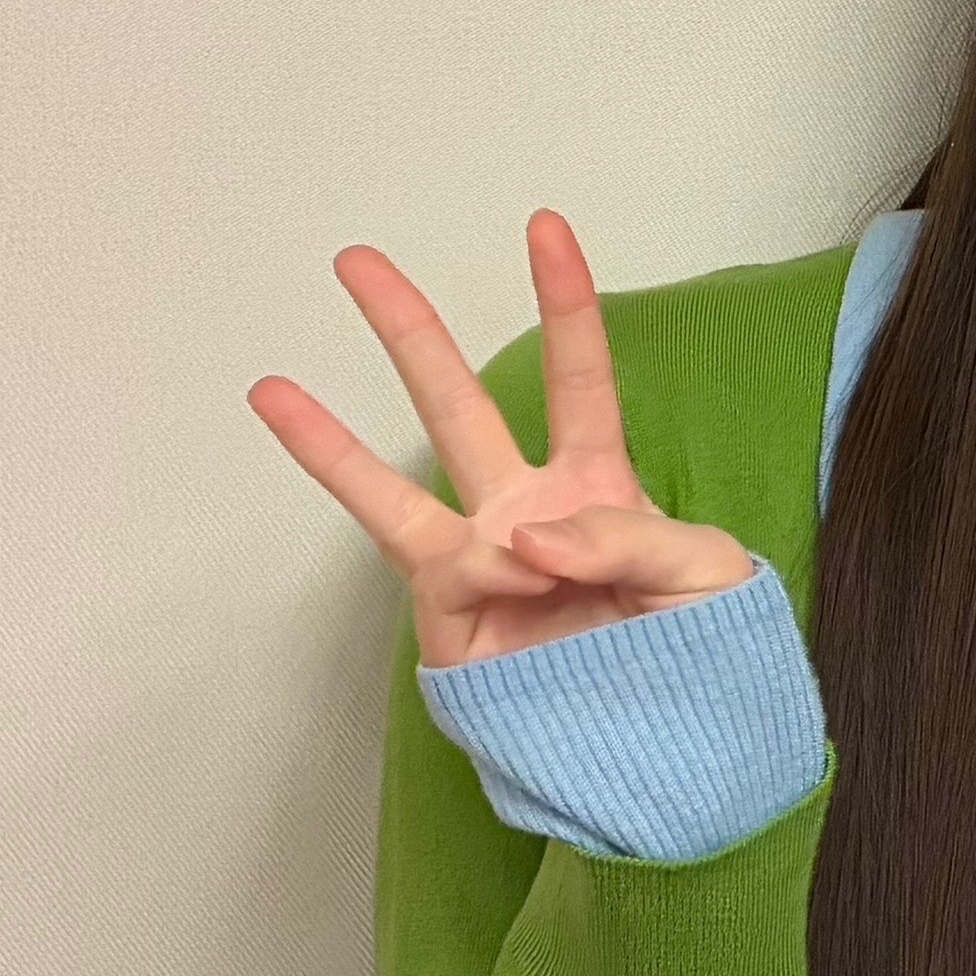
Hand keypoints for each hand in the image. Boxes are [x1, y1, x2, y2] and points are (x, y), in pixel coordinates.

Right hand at [248, 211, 755, 668]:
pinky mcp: (453, 624)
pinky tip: (516, 574)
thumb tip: (526, 538)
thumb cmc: (704, 653)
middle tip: (355, 260)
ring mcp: (483, 565)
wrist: (680, 748)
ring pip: (398, 487)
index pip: (580, 379)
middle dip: (409, 333)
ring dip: (329, 443)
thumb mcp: (708, 575)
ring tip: (267, 389)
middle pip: (459, 404)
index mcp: (597, 486)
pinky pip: (444, 573)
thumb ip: (631, 538)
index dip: (566, 303)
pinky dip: (481, 566)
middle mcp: (526, 512)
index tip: (545, 227)